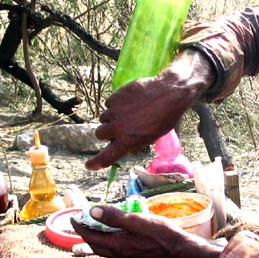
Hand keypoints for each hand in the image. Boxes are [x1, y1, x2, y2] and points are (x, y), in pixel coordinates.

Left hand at [71, 205, 222, 257]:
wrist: (180, 250)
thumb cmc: (161, 234)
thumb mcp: (138, 221)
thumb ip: (115, 217)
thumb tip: (92, 211)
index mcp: (117, 245)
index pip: (91, 236)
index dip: (80, 226)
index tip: (73, 216)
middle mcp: (119, 254)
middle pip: (95, 245)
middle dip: (85, 234)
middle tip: (80, 221)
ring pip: (104, 249)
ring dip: (96, 239)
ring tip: (94, 227)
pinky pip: (114, 251)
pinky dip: (107, 242)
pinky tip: (113, 236)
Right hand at [86, 50, 214, 169]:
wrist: (169, 92)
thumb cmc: (166, 117)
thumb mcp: (153, 137)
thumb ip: (138, 144)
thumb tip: (131, 148)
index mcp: (128, 142)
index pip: (105, 157)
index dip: (96, 163)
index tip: (89, 165)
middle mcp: (117, 128)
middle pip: (99, 134)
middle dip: (106, 132)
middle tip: (118, 128)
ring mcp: (114, 111)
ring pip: (104, 118)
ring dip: (111, 117)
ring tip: (128, 112)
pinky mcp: (115, 97)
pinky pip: (109, 104)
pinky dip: (116, 104)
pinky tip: (129, 101)